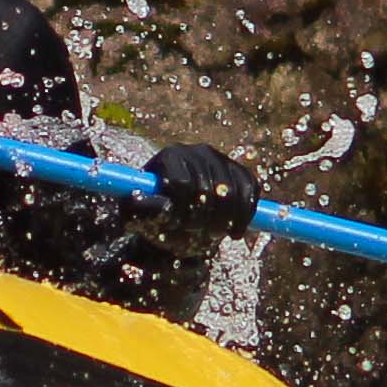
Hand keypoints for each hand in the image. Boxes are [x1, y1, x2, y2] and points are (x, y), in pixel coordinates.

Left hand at [143, 142, 259, 235]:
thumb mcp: (136, 217)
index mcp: (169, 157)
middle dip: (201, 219)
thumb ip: (142, 211)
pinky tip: (234, 232)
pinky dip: (245, 215)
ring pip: (232, 191)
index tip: (175, 226)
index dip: (180, 210)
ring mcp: (222, 160)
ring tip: (210, 235)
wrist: (176, 221)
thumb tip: (165, 207)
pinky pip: (250, 191)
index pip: (181, 183)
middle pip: (208, 188)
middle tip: (194, 235)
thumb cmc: (153, 217)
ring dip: (223, 220)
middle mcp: (197, 152)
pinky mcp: (240, 172)